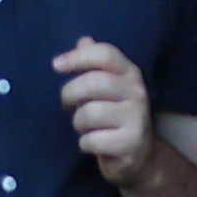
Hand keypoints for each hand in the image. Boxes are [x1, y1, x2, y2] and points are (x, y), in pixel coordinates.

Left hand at [55, 37, 157, 182]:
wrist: (140, 156)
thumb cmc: (116, 117)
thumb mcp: (109, 88)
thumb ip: (95, 65)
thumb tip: (83, 39)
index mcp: (130, 74)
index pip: (106, 54)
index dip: (78, 57)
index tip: (56, 65)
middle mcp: (137, 92)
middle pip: (93, 83)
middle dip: (70, 94)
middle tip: (67, 104)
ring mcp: (137, 118)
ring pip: (89, 113)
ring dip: (78, 123)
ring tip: (85, 128)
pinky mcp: (130, 143)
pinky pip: (91, 140)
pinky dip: (85, 144)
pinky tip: (94, 145)